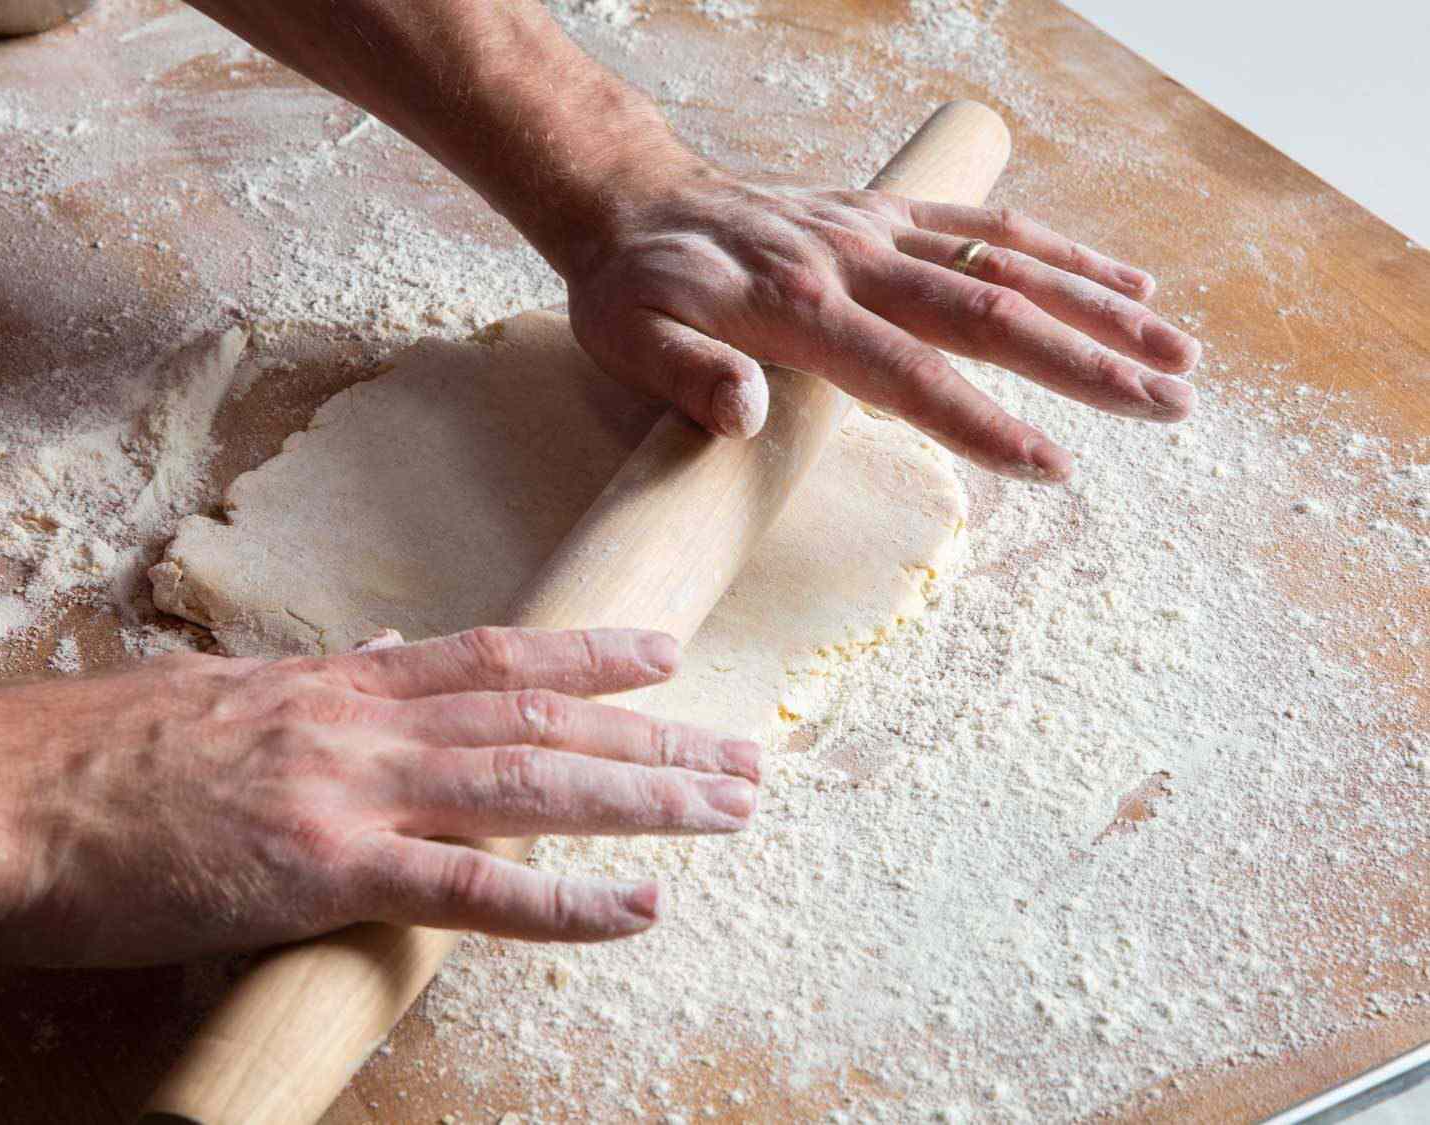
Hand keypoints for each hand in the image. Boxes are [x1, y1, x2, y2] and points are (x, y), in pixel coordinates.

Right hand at [0, 627, 757, 966]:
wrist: (3, 797)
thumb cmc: (100, 755)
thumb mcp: (222, 697)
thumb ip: (315, 685)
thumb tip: (376, 653)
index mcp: (339, 683)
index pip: (492, 655)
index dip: (587, 656)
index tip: (662, 654)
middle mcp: (364, 721)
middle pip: (540, 720)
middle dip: (652, 737)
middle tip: (742, 752)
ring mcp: (353, 792)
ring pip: (531, 785)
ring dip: (641, 798)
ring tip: (729, 807)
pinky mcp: (324, 870)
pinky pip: (469, 887)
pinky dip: (563, 899)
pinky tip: (639, 908)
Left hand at [563, 168, 1200, 480]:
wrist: (636, 203)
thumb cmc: (635, 291)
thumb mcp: (629, 340)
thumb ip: (687, 377)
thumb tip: (745, 417)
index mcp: (797, 307)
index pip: (906, 372)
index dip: (980, 422)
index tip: (1052, 466)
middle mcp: (855, 261)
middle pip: (989, 313)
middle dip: (1085, 364)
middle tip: (1169, 406)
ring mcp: (880, 230)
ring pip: (1009, 263)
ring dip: (1101, 310)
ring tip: (1179, 355)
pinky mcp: (890, 213)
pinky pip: (990, 226)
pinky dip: (1065, 253)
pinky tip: (1130, 282)